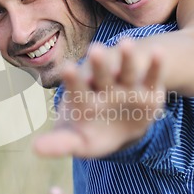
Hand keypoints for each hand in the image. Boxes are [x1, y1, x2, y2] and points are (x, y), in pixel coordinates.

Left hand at [33, 39, 164, 157]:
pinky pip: (152, 76)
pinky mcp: (149, 90)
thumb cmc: (94, 132)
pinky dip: (156, 66)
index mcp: (83, 97)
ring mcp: (126, 86)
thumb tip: (35, 149)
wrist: (122, 127)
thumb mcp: (78, 142)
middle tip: (95, 50)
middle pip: (100, 74)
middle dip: (98, 63)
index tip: (67, 68)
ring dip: (126, 57)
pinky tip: (158, 53)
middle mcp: (103, 86)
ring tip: (126, 44)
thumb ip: (60, 144)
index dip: (72, 79)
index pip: (76, 88)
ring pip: (126, 69)